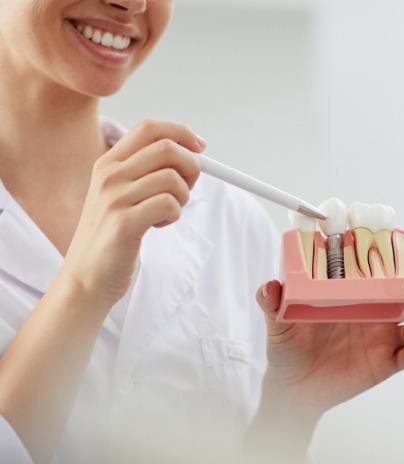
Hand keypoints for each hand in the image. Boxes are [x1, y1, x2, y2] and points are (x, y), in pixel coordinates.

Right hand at [63, 120, 205, 305]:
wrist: (86, 278)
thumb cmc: (111, 237)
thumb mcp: (120, 195)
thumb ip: (146, 173)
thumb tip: (191, 155)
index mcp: (108, 163)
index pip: (150, 128)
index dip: (181, 133)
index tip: (200, 147)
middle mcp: (109, 175)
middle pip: (167, 148)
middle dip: (191, 167)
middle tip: (186, 189)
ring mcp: (114, 198)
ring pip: (172, 178)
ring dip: (182, 197)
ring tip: (167, 212)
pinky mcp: (124, 223)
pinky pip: (169, 204)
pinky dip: (175, 215)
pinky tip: (158, 225)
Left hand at [255, 275, 403, 423]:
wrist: (293, 388)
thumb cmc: (287, 349)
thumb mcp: (278, 324)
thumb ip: (272, 304)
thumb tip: (268, 286)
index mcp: (350, 298)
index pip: (376, 275)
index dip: (392, 263)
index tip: (400, 251)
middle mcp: (370, 314)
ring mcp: (380, 338)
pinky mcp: (385, 362)